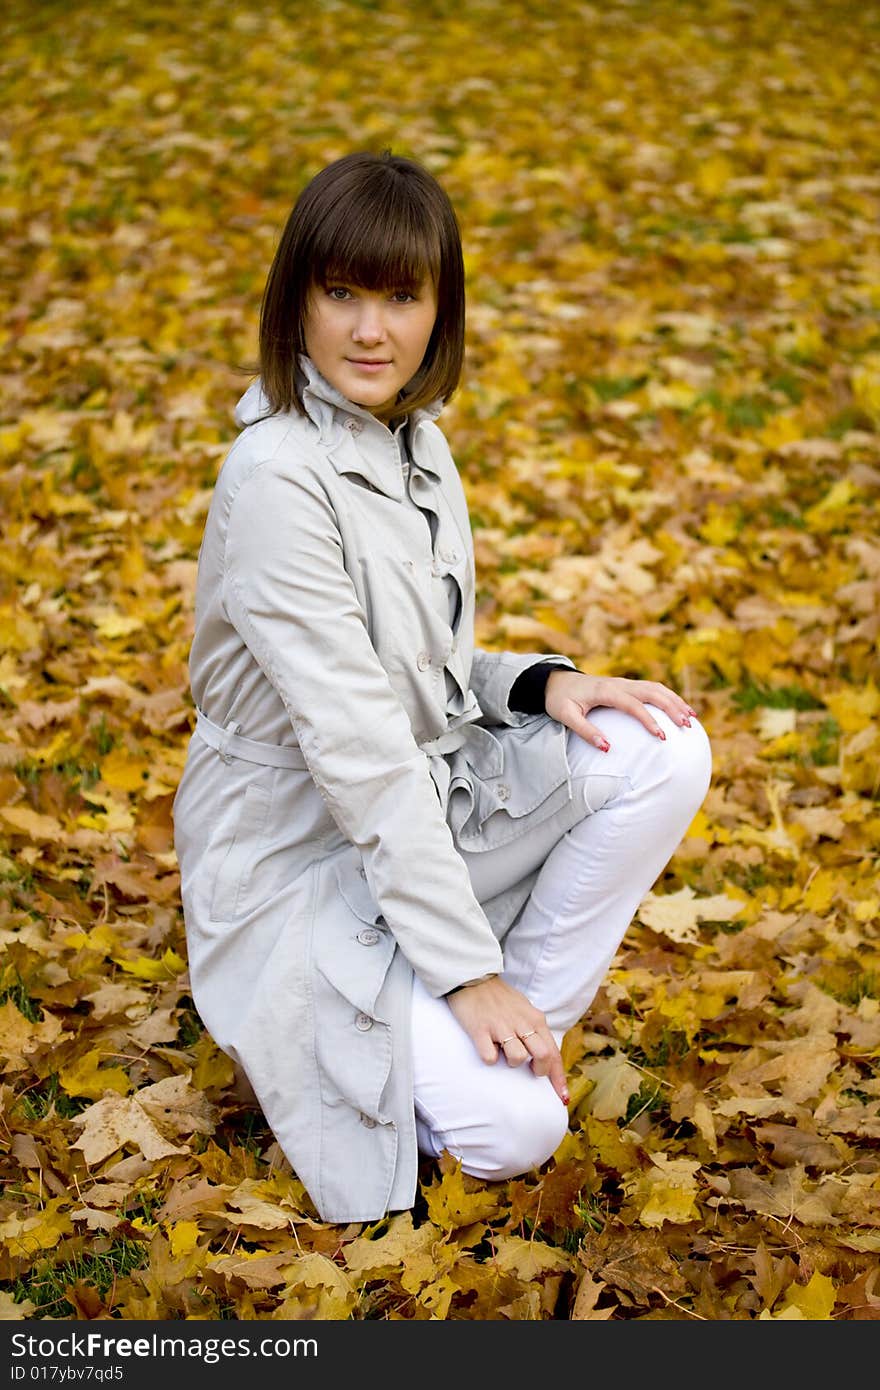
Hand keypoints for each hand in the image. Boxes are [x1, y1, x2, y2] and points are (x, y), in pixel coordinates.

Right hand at [445, 976, 568, 1103]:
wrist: (474, 978)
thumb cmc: (500, 997)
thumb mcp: (525, 1010)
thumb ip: (536, 1030)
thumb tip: (546, 1056)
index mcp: (535, 1019)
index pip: (553, 1052)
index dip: (558, 1078)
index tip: (562, 1098)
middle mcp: (522, 1023)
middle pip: (542, 1057)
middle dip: (538, 1071)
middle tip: (528, 1069)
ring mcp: (501, 1026)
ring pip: (518, 1058)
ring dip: (512, 1062)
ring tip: (503, 1051)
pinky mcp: (480, 1030)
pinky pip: (490, 1057)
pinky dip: (489, 1058)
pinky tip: (486, 1047)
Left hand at [544, 670, 696, 751]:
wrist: (555, 682)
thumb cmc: (559, 701)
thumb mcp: (565, 716)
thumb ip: (585, 731)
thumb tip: (607, 748)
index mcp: (604, 690)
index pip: (632, 704)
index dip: (648, 719)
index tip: (662, 736)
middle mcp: (618, 683)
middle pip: (651, 691)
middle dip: (671, 707)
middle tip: (686, 726)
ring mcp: (624, 682)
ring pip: (656, 687)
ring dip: (675, 701)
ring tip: (691, 718)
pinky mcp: (627, 685)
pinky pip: (652, 688)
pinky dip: (668, 697)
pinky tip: (680, 709)